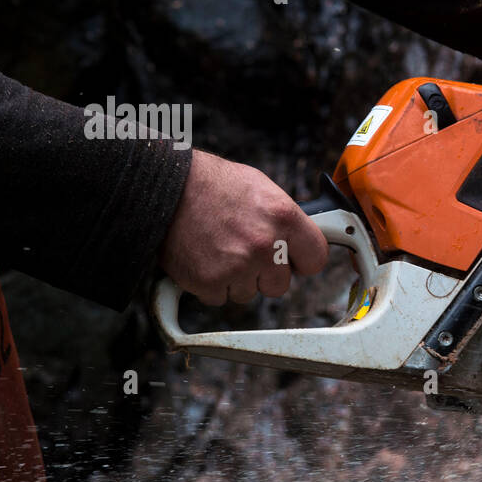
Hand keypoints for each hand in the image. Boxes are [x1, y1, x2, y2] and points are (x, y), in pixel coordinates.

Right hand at [160, 150, 327, 305]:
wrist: (165, 186)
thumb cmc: (212, 184)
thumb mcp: (260, 188)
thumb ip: (284, 219)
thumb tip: (300, 241)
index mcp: (284, 217)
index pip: (316, 258)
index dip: (303, 261)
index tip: (294, 261)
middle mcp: (264, 245)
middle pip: (280, 284)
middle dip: (265, 274)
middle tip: (244, 251)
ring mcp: (237, 266)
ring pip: (248, 293)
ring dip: (235, 279)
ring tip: (218, 248)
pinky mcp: (209, 282)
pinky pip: (219, 298)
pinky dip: (210, 284)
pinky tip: (203, 258)